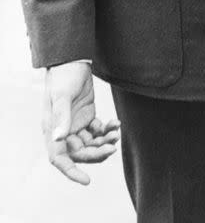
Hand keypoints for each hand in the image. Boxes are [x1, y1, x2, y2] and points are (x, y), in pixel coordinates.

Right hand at [43, 61, 120, 184]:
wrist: (73, 60)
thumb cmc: (63, 76)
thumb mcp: (62, 96)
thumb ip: (62, 117)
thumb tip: (58, 139)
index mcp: (52, 130)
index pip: (59, 159)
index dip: (71, 172)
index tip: (87, 180)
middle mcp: (63, 131)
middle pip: (80, 153)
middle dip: (97, 153)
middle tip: (113, 146)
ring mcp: (76, 125)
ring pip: (91, 143)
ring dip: (104, 141)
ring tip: (116, 131)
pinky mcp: (87, 117)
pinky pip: (98, 131)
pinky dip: (107, 130)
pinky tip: (116, 124)